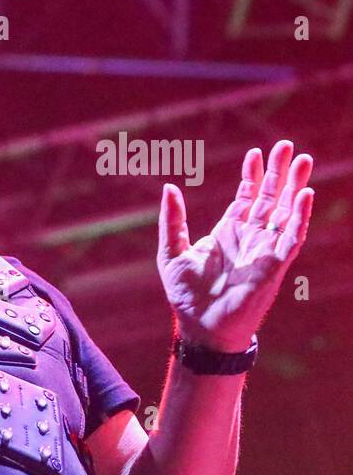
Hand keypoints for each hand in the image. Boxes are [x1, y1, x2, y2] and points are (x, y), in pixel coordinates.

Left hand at [158, 141, 314, 352]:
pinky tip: (305, 196)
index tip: (255, 153)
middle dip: (279, 173)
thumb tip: (169, 188)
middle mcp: (250, 237)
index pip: (246, 196)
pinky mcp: (274, 266)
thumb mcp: (172, 251)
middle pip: (270, 198)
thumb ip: (172, 220)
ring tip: (302, 160)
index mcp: (229, 232)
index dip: (252, 175)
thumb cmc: (187, 294)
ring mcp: (264, 250)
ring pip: (285, 212)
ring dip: (295, 187)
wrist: (200, 328)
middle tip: (286, 146)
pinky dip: (299, 217)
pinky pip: (291, 238)